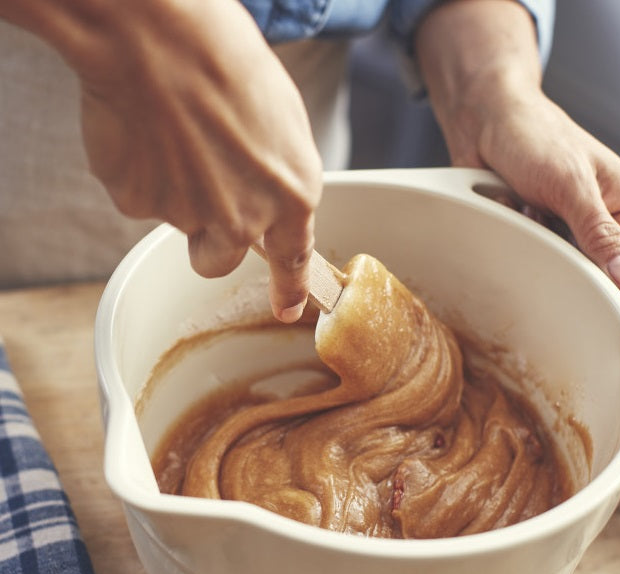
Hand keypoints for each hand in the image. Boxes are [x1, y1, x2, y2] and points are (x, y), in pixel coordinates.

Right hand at [3, 0, 322, 321]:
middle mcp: (245, 218)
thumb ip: (277, 175)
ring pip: (180, 224)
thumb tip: (265, 196)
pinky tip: (145, 131)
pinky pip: (140, 197)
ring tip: (173, 137)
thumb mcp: (280, 121)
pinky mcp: (140, 204)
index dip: (289, 289)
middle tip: (199, 186)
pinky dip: (140, 172)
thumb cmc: (224, 58)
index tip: (286, 310)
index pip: (294, 260)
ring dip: (176, 195)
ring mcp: (190, 217)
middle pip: (221, 259)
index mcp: (292, 194)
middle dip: (211, 237)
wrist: (157, 32)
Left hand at [415, 0, 619, 371]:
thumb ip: (600, 235)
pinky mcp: (545, 246)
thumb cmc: (537, 137)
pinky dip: (534, 280)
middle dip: (610, 323)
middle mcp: (613, 233)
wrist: (486, 120)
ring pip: (582, 290)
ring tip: (553, 314)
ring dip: (564, 297)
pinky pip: (546, 278)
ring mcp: (577, 243)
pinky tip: (523, 276)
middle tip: (600, 364)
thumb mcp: (572, 186)